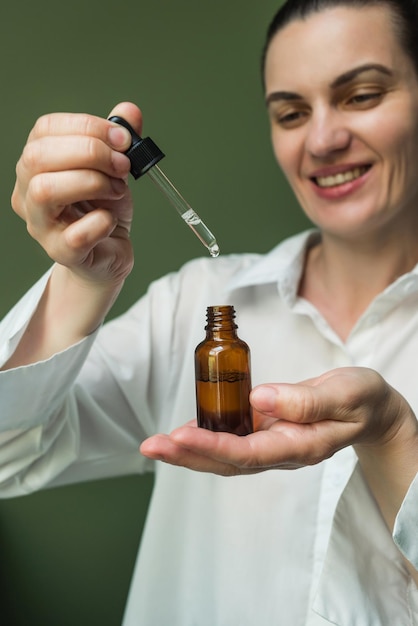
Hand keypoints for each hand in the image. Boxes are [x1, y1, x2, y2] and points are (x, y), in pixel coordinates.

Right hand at [12, 101, 140, 286]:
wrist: (109, 252)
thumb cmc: (103, 208)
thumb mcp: (113, 168)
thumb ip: (119, 139)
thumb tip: (130, 111)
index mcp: (37, 163)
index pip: (45, 129)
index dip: (86, 126)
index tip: (122, 137)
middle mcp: (28, 191)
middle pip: (38, 157)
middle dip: (89, 152)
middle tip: (122, 165)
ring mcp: (40, 224)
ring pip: (45, 191)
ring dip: (91, 183)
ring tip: (118, 190)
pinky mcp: (60, 252)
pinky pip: (74, 235)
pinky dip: (100, 223)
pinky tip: (110, 220)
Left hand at [140, 367, 415, 475]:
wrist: (368, 409)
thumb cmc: (359, 400)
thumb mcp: (345, 394)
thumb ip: (307, 399)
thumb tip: (259, 397)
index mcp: (299, 446)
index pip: (249, 452)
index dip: (213, 445)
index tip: (182, 435)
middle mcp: (279, 451)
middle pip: (227, 461)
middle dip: (187, 455)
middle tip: (151, 447)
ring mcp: (270, 444)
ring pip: (224, 454)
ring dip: (189, 450)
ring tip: (155, 444)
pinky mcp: (265, 432)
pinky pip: (230, 439)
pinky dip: (205, 437)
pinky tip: (183, 431)